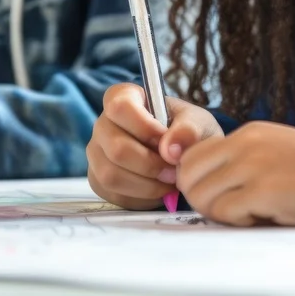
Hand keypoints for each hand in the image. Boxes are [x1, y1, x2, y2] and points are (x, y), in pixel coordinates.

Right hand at [87, 83, 221, 209]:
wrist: (183, 158)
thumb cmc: (187, 132)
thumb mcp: (197, 122)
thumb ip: (188, 129)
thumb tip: (170, 150)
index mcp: (123, 97)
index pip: (119, 106)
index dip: (144, 127)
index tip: (165, 140)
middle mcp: (103, 123)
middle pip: (116, 148)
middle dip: (150, 165)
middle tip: (174, 171)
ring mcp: (97, 153)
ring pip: (111, 175)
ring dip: (146, 185)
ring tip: (168, 181)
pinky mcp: (98, 180)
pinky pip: (114, 194)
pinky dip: (141, 197)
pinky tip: (157, 189)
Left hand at [176, 122, 294, 225]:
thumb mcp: (277, 151)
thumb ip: (244, 162)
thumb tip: (212, 189)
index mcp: (248, 134)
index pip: (193, 155)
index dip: (197, 181)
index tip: (217, 197)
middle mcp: (244, 144)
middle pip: (188, 175)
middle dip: (201, 199)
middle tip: (230, 211)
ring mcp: (252, 166)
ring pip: (201, 196)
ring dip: (221, 213)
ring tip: (253, 213)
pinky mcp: (263, 191)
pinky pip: (224, 213)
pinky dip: (238, 223)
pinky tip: (265, 217)